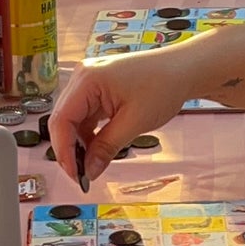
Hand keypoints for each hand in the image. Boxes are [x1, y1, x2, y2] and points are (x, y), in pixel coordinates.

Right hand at [49, 49, 191, 184]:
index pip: (61, 120)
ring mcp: (90, 82)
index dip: (64, 151)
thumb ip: (107, 147)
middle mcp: (83, 77)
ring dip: (80, 143)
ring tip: (91, 165)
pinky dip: (89, 134)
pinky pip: (85, 115)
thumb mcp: (134, 122)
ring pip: (73, 119)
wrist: (183, 70)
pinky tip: (97, 149)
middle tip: (81, 175)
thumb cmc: (164, 86)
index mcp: (87, 80)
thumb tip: (89, 171)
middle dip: (70, 149)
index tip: (75, 174)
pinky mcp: (98, 88)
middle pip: (63, 119)